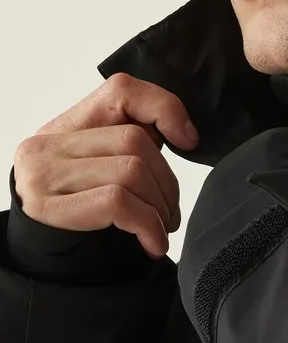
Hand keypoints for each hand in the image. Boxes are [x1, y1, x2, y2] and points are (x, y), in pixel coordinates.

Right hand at [12, 73, 199, 258]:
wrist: (46, 252)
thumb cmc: (85, 206)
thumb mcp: (108, 164)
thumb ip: (136, 141)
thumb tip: (186, 135)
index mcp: (68, 125)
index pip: (122, 90)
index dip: (165, 109)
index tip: (188, 141)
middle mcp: (47, 143)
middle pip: (135, 140)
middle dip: (167, 180)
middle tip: (171, 209)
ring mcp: (43, 173)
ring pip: (131, 171)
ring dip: (159, 206)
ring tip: (162, 226)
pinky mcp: (47, 206)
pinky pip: (118, 202)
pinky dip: (148, 224)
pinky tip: (153, 242)